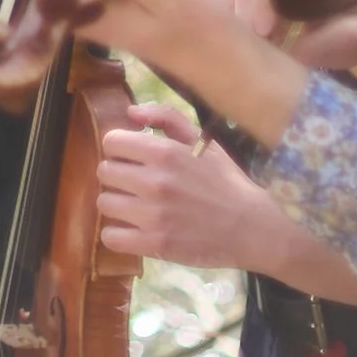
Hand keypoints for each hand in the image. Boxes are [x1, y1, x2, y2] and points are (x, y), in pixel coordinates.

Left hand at [97, 101, 272, 272]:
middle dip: (117, 176)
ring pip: (104, 203)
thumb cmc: (227, 182)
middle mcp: (155, 181)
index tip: (130, 158)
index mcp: (165, 152)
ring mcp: (153, 215)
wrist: (252, 228)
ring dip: (116, 204)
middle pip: (104, 172)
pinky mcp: (155, 244)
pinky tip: (133, 230)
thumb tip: (131, 112)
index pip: (112, 142)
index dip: (119, 149)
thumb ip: (166, 118)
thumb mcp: (203, 141)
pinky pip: (111, 236)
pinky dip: (117, 234)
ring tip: (135, 207)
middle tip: (134, 184)